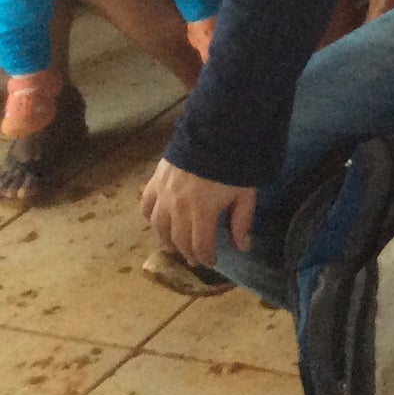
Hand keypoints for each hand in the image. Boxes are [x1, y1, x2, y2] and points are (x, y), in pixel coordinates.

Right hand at [141, 159, 255, 269]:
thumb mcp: (245, 193)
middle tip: (195, 258)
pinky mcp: (154, 182)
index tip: (210, 263)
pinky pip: (146, 207)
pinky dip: (151, 218)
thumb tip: (242, 247)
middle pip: (178, 240)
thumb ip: (241, 221)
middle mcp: (177, 209)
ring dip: (167, 239)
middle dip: (188, 252)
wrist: (214, 131)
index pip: (200, 246)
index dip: (205, 258)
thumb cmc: (234, 163)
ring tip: (176, 244)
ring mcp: (162, 195)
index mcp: (201, 213)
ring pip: (159, 227)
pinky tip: (158, 221)